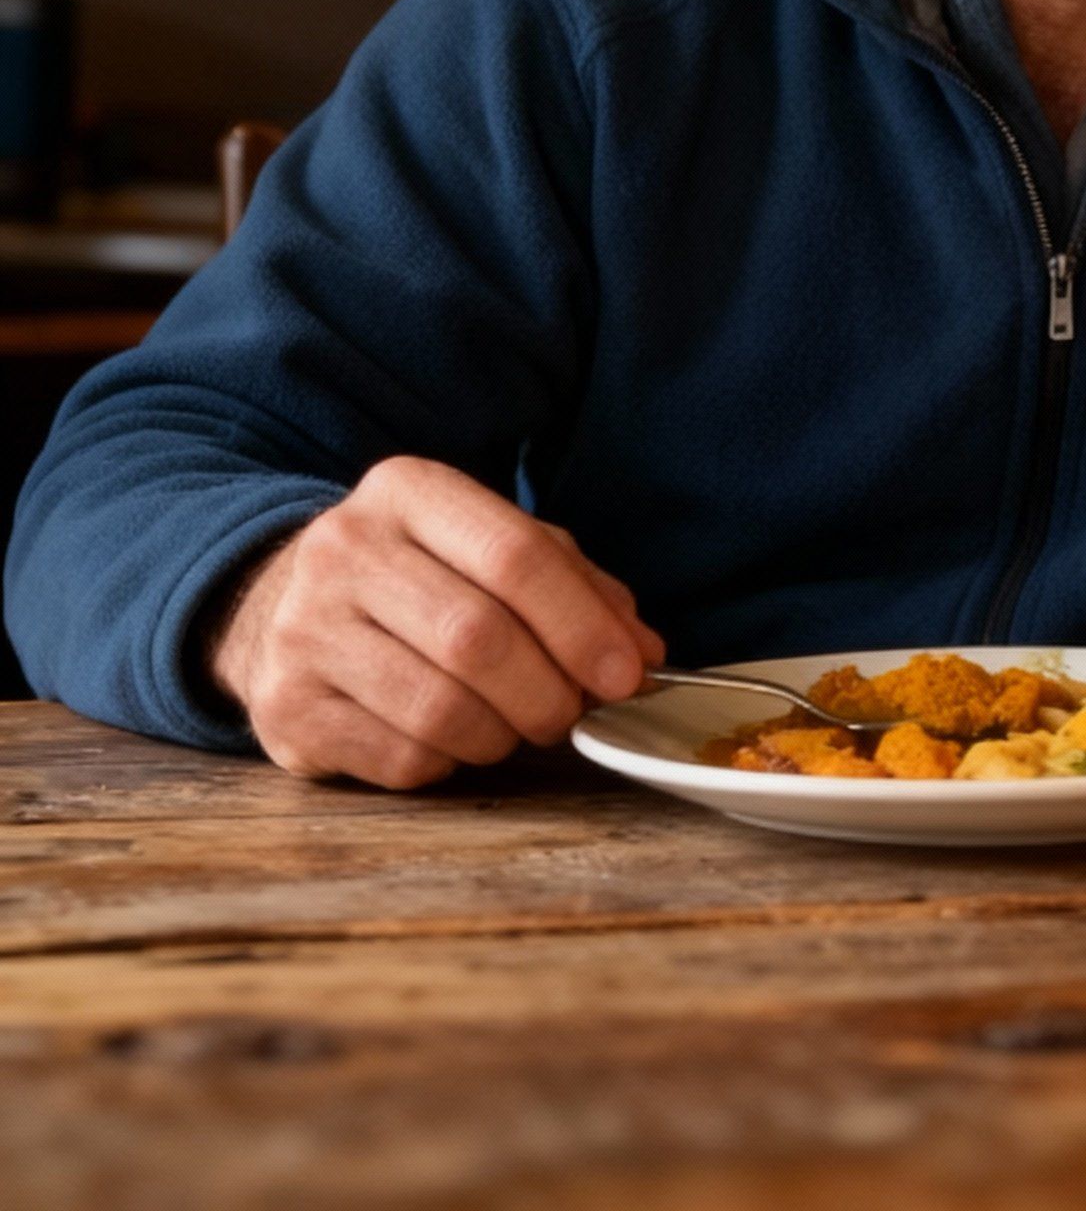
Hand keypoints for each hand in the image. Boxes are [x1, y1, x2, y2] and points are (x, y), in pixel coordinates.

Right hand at [209, 456, 665, 789]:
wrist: (273, 604)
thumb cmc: (416, 576)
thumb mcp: (490, 548)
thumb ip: (575, 585)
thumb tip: (643, 651)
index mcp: (409, 491)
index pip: (514, 555)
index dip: (582, 623)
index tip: (628, 674)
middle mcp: (344, 549)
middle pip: (478, 637)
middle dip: (549, 691)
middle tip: (571, 714)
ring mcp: (301, 630)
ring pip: (440, 708)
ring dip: (503, 734)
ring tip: (515, 726)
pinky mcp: (284, 709)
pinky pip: (401, 758)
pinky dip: (450, 762)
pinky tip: (452, 739)